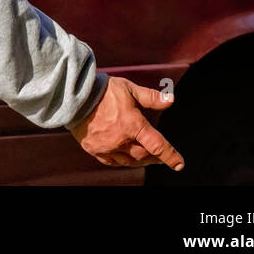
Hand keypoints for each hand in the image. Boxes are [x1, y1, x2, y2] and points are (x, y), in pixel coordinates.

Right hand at [68, 75, 184, 170]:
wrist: (74, 94)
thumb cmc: (103, 89)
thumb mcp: (129, 89)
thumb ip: (151, 97)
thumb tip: (171, 99)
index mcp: (133, 125)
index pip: (158, 146)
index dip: (171, 156)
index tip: (179, 165)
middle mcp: (122, 139)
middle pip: (144, 155)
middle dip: (154, 156)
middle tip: (159, 155)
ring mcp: (107, 146)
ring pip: (128, 161)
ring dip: (139, 160)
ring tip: (143, 156)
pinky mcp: (94, 149)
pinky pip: (111, 161)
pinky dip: (120, 160)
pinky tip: (123, 156)